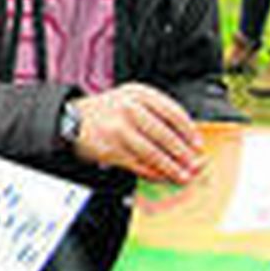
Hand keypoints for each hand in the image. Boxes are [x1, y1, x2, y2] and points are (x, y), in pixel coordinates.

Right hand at [68, 83, 203, 183]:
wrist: (71, 118)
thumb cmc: (107, 111)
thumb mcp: (131, 100)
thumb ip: (156, 114)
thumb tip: (185, 141)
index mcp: (139, 93)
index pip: (172, 112)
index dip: (188, 131)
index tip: (198, 144)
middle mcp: (129, 109)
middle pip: (165, 134)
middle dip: (183, 153)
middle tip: (195, 164)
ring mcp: (118, 129)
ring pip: (153, 152)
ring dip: (171, 167)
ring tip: (183, 176)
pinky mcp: (111, 149)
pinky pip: (138, 164)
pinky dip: (153, 173)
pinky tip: (162, 177)